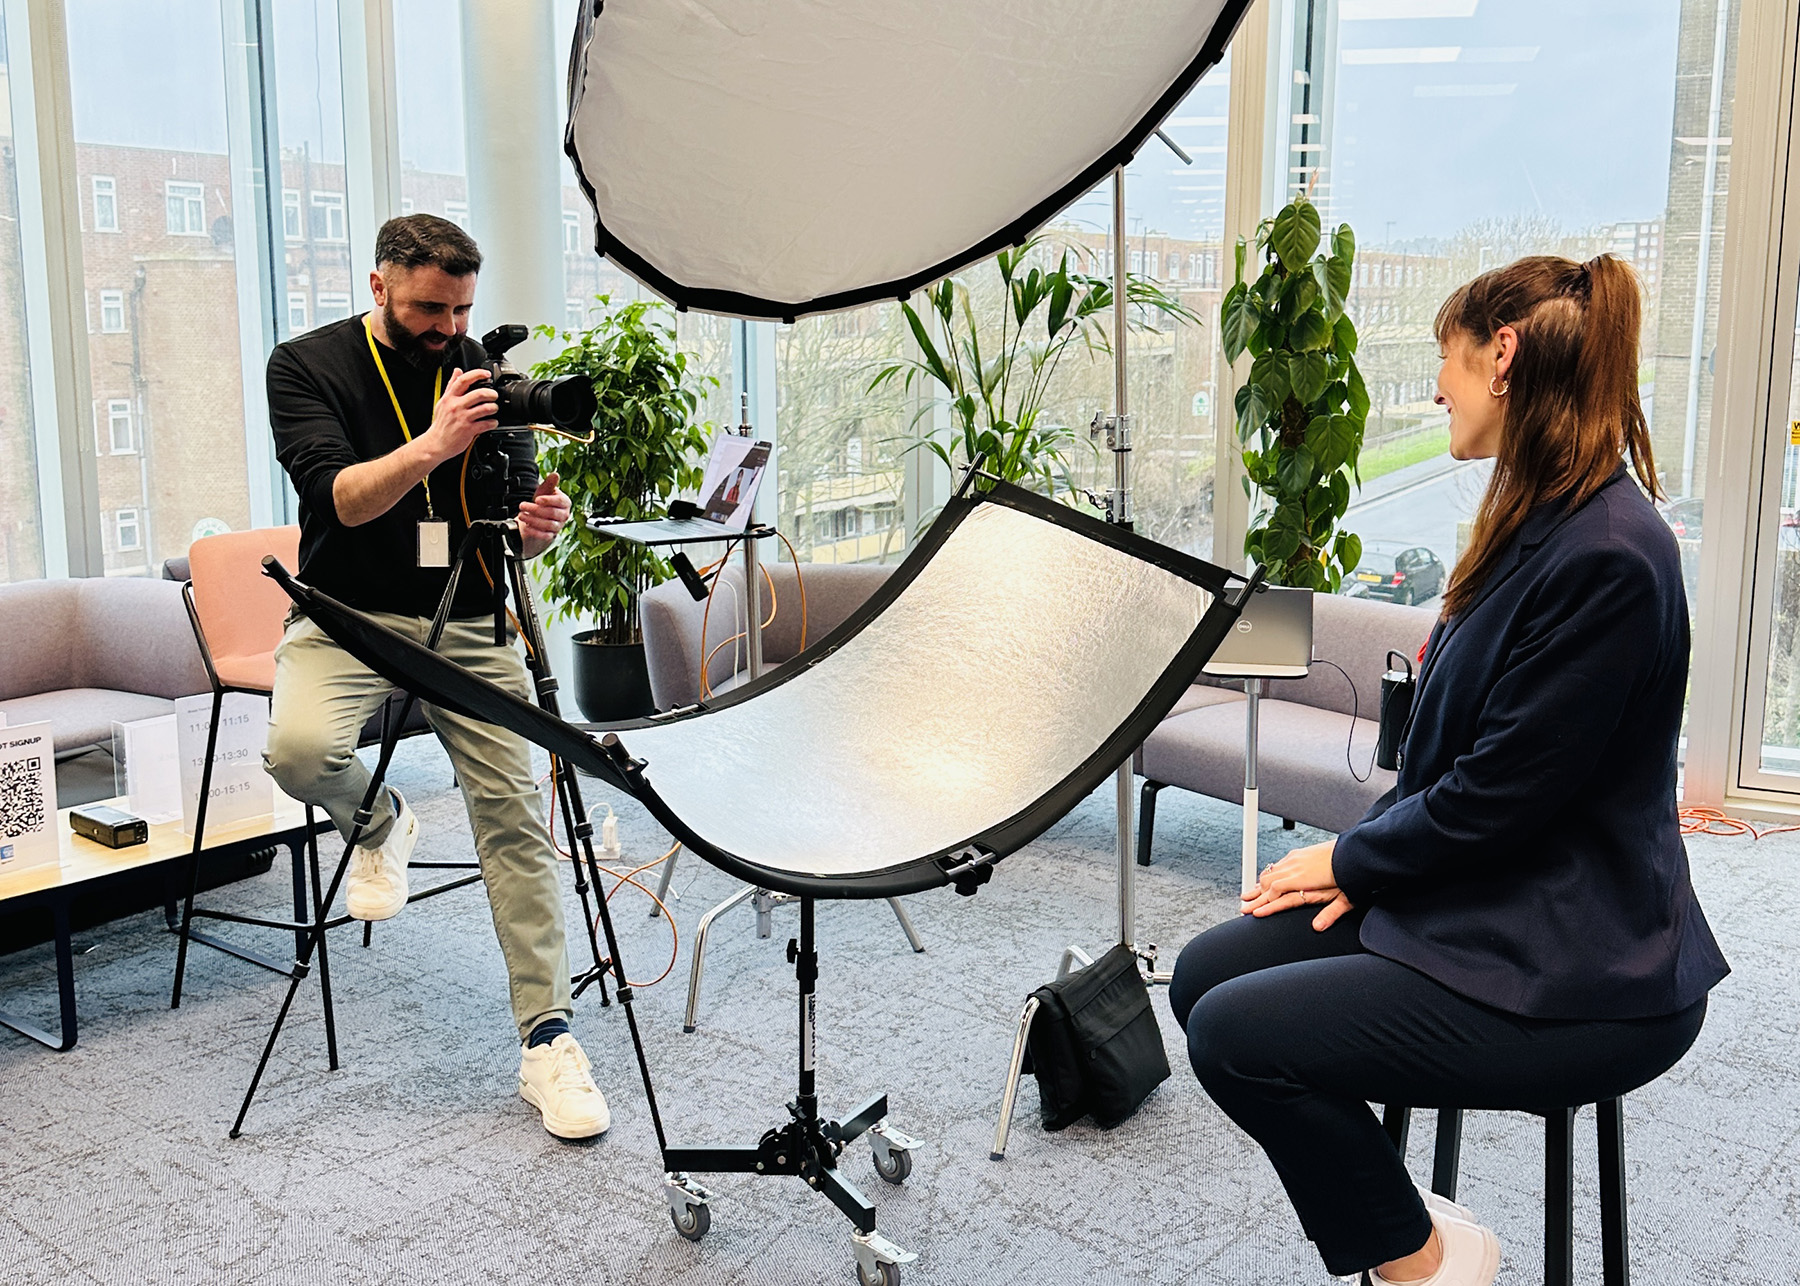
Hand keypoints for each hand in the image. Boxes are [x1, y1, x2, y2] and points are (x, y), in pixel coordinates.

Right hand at [422, 367, 498, 461]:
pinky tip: (492, 422)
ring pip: (484, 408)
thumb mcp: (443, 402)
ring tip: (494, 408)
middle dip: (491, 394)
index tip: (486, 374)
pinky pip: (486, 424)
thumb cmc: (441, 423)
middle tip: (494, 395)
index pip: (463, 380)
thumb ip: (451, 386)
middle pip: (478, 394)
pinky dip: (493, 423)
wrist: (436, 443)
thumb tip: (457, 371)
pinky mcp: (468, 430)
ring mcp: (462, 418)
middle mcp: (456, 406)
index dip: (477, 374)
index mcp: (450, 397)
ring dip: (494, 408)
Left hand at [517, 472, 570, 553]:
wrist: (539, 516)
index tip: (537, 499)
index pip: (560, 502)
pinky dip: (535, 532)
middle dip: (535, 510)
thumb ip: (549, 483)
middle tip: (522, 506)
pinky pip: (545, 535)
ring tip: (521, 515)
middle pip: (552, 513)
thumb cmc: (542, 502)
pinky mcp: (551, 535)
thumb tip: (555, 474)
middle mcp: (564, 515)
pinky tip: (526, 526)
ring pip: (548, 525)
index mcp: (564, 502)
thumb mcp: (544, 491)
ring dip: (533, 520)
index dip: (548, 500)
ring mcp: (558, 526)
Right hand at [1241, 838, 1355, 930]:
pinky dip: (1268, 874)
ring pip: (1270, 872)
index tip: (1254, 913)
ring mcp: (1296, 859)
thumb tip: (1318, 927)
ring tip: (1249, 894)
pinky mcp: (1299, 853)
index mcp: (1304, 880)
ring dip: (1259, 885)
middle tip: (1244, 907)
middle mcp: (1296, 868)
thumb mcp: (1345, 899)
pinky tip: (1266, 877)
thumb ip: (1330, 913)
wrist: (1356, 851)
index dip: (1264, 905)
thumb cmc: (1352, 874)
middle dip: (1255, 897)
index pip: (1277, 893)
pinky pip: (1278, 865)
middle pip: (1268, 883)